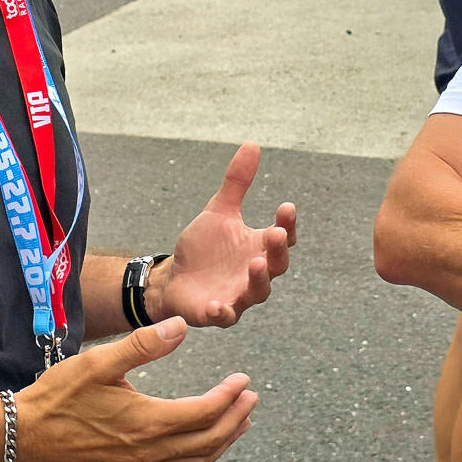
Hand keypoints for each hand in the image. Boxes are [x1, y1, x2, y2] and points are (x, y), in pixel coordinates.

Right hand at [15, 317, 255, 461]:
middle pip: (209, 441)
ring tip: (239, 423)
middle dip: (236, 419)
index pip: (205, 412)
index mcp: (148, 422)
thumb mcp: (99, 361)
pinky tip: (200, 450)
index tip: (244, 379)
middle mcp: (149, 452)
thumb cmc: (59, 396)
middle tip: (252, 398)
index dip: (230, 396)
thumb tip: (181, 326)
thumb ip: (143, 344)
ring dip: (223, 442)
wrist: (25, 436)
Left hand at [150, 143, 296, 327]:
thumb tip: (252, 145)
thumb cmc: (204, 247)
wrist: (174, 278)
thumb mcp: (219, 210)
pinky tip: (216, 305)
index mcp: (258, 247)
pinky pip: (225, 316)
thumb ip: (237, 183)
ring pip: (258, 291)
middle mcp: (256, 272)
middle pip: (277, 265)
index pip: (283, 236)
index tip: (286, 207)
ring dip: (258, 279)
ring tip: (254, 264)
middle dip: (277, 251)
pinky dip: (222, 312)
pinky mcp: (218, 312)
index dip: (287, 224)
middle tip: (275, 234)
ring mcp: (239, 294)